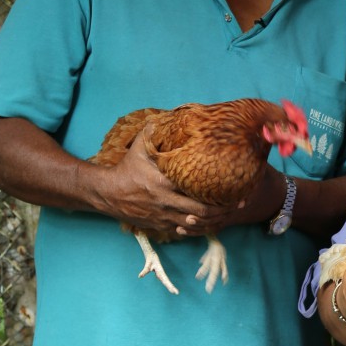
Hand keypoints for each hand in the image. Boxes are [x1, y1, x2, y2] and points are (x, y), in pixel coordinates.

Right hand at [95, 123, 229, 235]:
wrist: (107, 193)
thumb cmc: (127, 168)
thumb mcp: (140, 147)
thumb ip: (155, 130)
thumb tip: (171, 114)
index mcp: (164, 182)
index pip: (198, 193)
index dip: (219, 195)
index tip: (235, 190)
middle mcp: (166, 202)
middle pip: (202, 213)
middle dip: (223, 211)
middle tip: (238, 204)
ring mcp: (164, 217)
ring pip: (195, 225)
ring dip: (213, 222)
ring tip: (228, 215)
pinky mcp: (160, 226)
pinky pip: (184, 231)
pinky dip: (198, 229)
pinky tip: (209, 223)